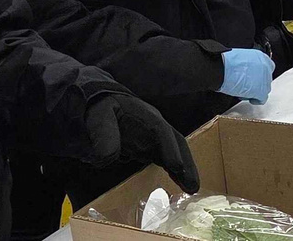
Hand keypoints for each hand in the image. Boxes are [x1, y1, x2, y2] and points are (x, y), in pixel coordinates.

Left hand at [85, 93, 199, 193]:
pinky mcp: (147, 147)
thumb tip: (107, 159)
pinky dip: (172, 172)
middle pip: (177, 143)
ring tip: (192, 189)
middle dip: (187, 163)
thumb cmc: (100, 108)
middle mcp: (155, 127)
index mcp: (145, 116)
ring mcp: (153, 138)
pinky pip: (164, 159)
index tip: (176, 166)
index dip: (170, 148)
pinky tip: (177, 183)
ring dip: (184, 170)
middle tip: (194, 186)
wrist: (98, 103)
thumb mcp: (98, 117)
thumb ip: (104, 134)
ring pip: (174, 153)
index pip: (162, 132)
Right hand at [219, 48, 274, 104]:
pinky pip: (262, 98)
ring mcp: (265, 79)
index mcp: (261, 57)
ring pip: (266, 88)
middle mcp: (266, 67)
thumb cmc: (227, 63)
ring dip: (257, 91)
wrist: (222, 69)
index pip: (267, 67)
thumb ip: (250, 64)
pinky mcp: (261, 91)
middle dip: (258, 83)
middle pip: (266, 79)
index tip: (255, 77)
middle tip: (249, 85)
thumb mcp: (243, 58)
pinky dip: (256, 100)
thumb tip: (248, 70)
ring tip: (246, 92)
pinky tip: (250, 99)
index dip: (260, 74)